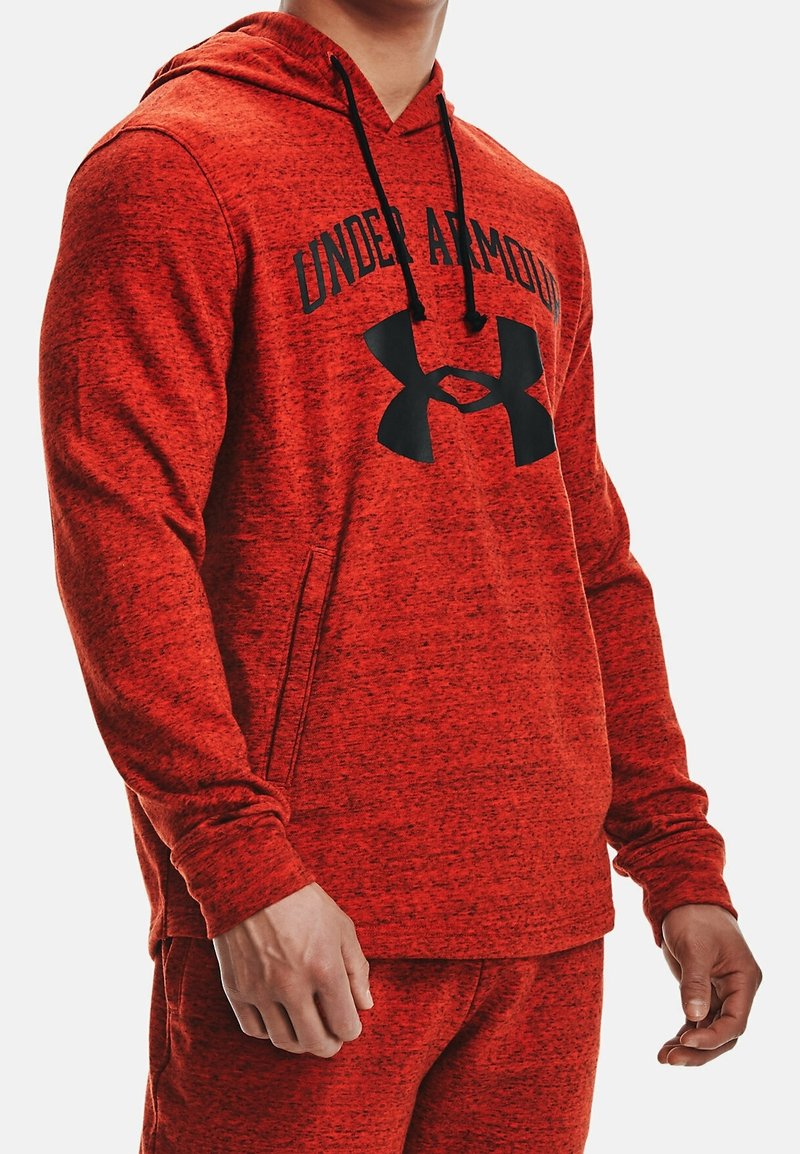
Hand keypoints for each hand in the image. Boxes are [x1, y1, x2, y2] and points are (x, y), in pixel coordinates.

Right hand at [212, 881, 372, 1057]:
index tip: (349, 1023)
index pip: (345, 1026)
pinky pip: (254, 1030)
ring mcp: (261, 990)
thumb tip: (365, 1005)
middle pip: (315, 1043)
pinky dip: (270, 1031)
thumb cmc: (303, 901)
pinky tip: (279, 1018)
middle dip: (329, 1045)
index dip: (351, 1029)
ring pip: (283, 1041)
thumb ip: (357, 969)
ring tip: (306, 1029)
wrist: (251, 883)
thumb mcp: (341, 927)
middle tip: (330, 1037)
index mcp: (324, 969)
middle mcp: (292, 985)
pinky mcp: (236, 989)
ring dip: (299, 1042)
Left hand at [657, 902, 762, 1066]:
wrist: (685, 899)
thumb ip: (694, 982)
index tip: (685, 1042)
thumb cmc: (694, 917)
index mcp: (744, 980)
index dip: (712, 1037)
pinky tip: (666, 1047)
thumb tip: (694, 1017)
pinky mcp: (704, 993)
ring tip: (663, 1058)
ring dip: (689, 1047)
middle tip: (670, 1059)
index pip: (735, 1022)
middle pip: (725, 1034)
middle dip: (699, 1050)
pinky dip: (684, 1035)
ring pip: (711, 1031)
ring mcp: (722, 994)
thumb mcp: (693, 948)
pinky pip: (698, 1022)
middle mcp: (737, 991)